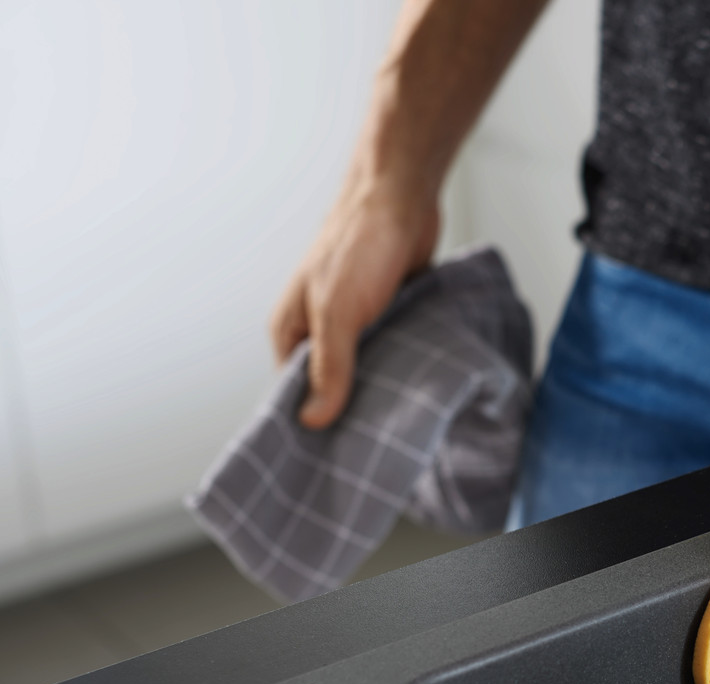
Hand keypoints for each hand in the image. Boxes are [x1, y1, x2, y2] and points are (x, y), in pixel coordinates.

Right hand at [270, 176, 439, 429]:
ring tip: (397, 431)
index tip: (330, 460)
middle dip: (349, 414)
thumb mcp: (339, 313)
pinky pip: (392, 355)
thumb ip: (329, 367)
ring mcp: (354, 324)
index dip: (310, 425)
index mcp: (291, 331)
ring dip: (381, 392)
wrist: (401, 197)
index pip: (292, 395)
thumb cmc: (360, 244)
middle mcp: (319, 330)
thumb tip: (313, 419)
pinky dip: (402, 369)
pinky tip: (418, 393)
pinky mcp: (388, 317)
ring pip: (365, 372)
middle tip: (372, 452)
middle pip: (330, 387)